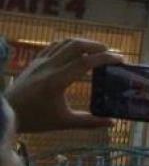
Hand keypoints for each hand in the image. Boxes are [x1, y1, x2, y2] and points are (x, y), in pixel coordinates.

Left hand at [5, 39, 122, 132]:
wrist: (6, 113)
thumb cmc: (35, 119)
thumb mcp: (64, 122)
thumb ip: (89, 122)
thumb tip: (112, 123)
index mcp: (57, 81)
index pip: (86, 62)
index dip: (106, 58)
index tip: (120, 60)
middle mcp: (49, 67)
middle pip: (76, 45)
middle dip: (97, 46)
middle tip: (110, 53)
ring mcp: (40, 61)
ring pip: (65, 42)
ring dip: (84, 43)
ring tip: (96, 51)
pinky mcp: (35, 61)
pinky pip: (55, 46)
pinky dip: (69, 45)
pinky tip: (76, 52)